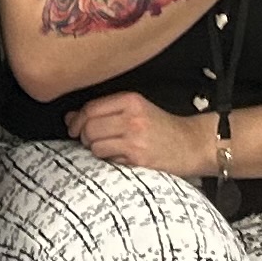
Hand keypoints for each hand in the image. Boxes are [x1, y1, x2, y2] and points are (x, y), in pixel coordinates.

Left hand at [66, 92, 216, 177]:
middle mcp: (132, 117)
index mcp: (130, 100)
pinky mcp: (138, 159)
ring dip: (95, 150)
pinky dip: (108, 160)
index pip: (90, 108)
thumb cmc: (162, 127)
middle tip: (89, 141)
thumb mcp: (136, 109)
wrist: (191, 144)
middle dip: (83, 137)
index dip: (77, 120)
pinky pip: (108, 159)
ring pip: (95, 145)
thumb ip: (104, 110)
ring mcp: (135, 139)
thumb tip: (70, 117)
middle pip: (89, 127)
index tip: (73, 127)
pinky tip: (119, 157)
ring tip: (107, 149)